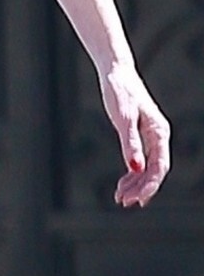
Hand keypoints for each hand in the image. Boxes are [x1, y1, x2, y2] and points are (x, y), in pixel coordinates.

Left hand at [101, 60, 170, 208]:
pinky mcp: (141, 134)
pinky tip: (123, 183)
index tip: (137, 200)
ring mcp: (151, 136)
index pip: (159, 167)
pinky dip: (132, 173)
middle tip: (123, 202)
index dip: (149, 186)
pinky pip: (141, 159)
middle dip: (140, 188)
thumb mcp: (123, 118)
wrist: (116, 72)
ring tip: (120, 197)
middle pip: (154, 170)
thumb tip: (135, 168)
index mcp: (159, 132)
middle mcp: (159, 136)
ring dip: (135, 184)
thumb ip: (130, 143)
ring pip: (148, 167)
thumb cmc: (119, 92)